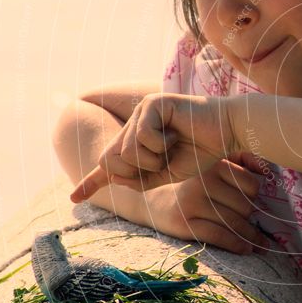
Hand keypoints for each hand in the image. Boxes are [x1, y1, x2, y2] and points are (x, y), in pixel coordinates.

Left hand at [70, 93, 236, 202]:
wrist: (227, 131)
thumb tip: (116, 178)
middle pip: (111, 158)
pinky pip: (141, 135)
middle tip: (161, 164)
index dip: (91, 181)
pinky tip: (177, 135)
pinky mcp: (152, 104)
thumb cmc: (203, 150)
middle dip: (134, 170)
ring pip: (126, 150)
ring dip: (152, 159)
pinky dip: (160, 144)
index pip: (109, 162)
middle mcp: (135, 123)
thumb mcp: (169, 174)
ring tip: (174, 147)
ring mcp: (142, 111)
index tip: (74, 199)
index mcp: (138, 140)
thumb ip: (142, 179)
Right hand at [141, 152, 270, 254]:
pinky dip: (237, 245)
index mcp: (215, 166)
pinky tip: (246, 250)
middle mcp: (203, 182)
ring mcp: (192, 203)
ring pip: (234, 223)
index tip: (255, 204)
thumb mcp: (215, 168)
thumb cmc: (196, 186)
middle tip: (254, 227)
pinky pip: (220, 236)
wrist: (155, 202)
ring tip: (260, 245)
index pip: (251, 184)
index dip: (255, 197)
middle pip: (244, 206)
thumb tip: (265, 169)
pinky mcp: (185, 224)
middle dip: (252, 219)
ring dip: (251, 237)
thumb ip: (241, 161)